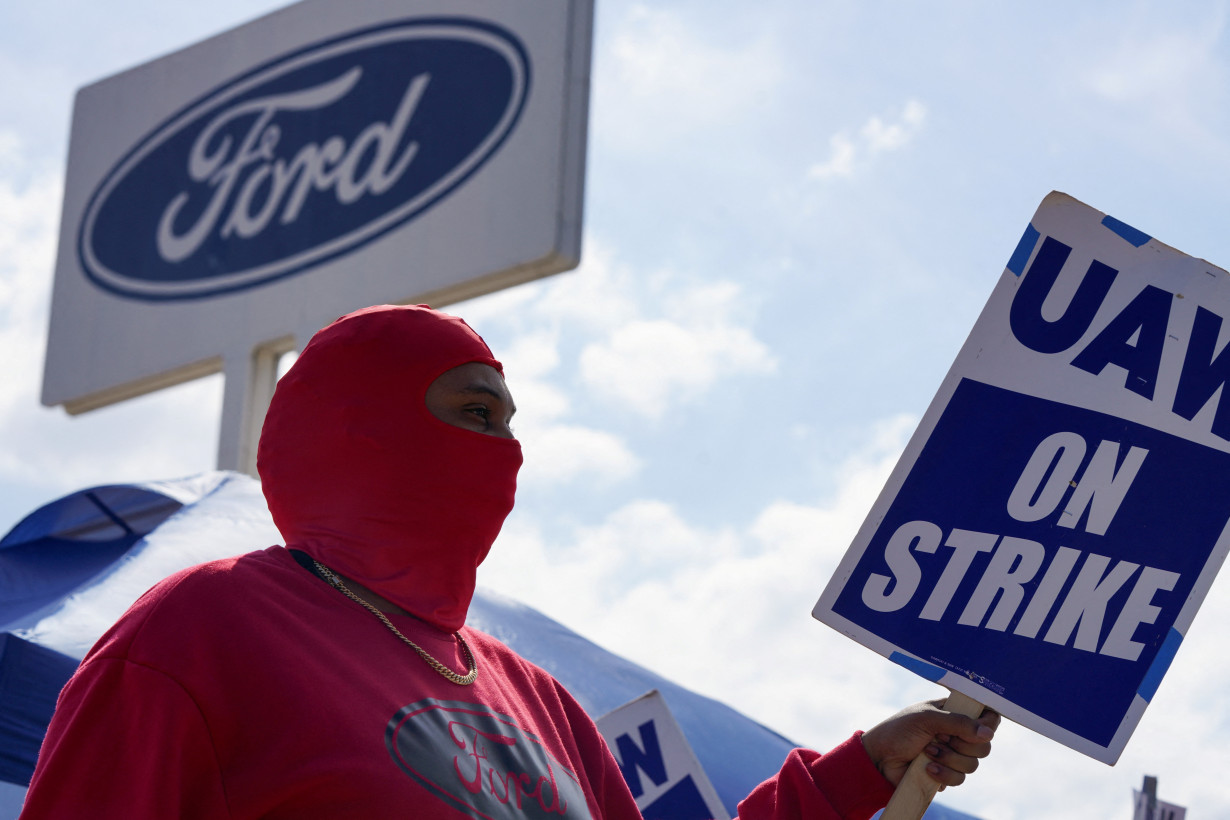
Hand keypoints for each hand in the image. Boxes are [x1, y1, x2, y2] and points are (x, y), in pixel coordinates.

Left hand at [861, 699, 998, 788]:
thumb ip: (958, 723)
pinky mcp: (946, 774)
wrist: (880, 758)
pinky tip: (927, 767)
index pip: (986, 717)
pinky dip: (944, 774)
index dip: (988, 724)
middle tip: (940, 738)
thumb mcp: (927, 719)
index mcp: (954, 714)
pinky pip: (959, 779)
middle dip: (962, 745)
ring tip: (927, 751)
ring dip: (949, 759)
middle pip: (984, 745)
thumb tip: (988, 733)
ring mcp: (952, 755)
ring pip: (973, 765)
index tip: (980, 728)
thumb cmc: (899, 731)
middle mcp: (957, 734)